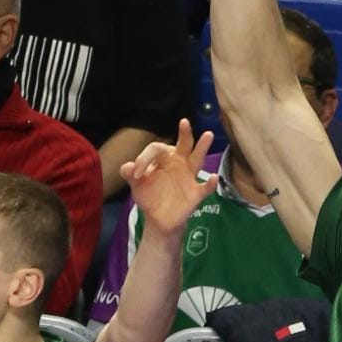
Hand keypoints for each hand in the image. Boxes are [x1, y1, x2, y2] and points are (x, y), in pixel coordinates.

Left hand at [120, 119, 215, 238]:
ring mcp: (189, 177)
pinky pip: (205, 187)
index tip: (136, 175)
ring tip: (208, 135)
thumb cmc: (149, 196)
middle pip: (184, 145)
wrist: (157, 219)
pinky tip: (214, 178)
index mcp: (164, 158)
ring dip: (202, 148)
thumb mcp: (137, 185)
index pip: (157, 149)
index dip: (145, 158)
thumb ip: (130, 174)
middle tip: (184, 122)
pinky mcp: (196, 193)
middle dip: (185, 134)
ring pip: (197, 160)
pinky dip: (210, 183)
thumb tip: (127, 167)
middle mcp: (179, 163)